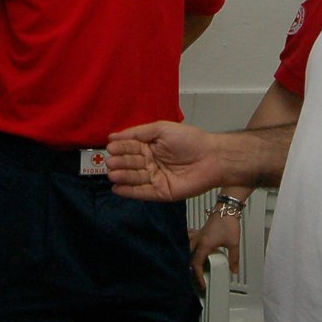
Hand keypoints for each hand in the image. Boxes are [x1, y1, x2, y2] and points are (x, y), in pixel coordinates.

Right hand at [106, 120, 224, 201]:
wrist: (212, 157)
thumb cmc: (189, 139)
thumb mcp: (162, 129)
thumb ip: (138, 133)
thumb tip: (112, 136)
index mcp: (149, 146)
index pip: (130, 147)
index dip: (120, 147)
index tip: (109, 148)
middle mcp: (150, 162)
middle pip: (131, 163)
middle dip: (120, 163)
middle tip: (110, 163)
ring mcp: (155, 178)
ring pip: (135, 178)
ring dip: (123, 177)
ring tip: (112, 174)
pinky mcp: (161, 193)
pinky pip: (143, 192)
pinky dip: (129, 192)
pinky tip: (117, 188)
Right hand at [188, 212, 240, 289]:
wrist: (227, 208)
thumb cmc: (228, 222)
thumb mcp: (233, 243)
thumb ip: (234, 258)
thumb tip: (234, 270)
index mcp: (204, 245)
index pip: (197, 264)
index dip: (198, 275)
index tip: (202, 283)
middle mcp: (198, 240)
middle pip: (188, 257)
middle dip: (190, 268)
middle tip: (196, 275)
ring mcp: (198, 235)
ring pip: (186, 247)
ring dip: (187, 256)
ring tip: (190, 263)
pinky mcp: (200, 231)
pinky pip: (189, 238)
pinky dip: (187, 243)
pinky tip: (190, 245)